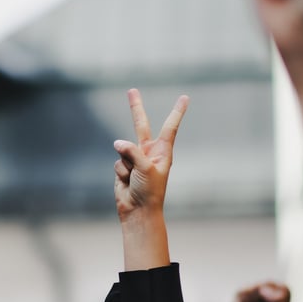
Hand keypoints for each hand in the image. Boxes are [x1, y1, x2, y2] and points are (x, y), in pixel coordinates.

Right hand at [113, 89, 188, 219]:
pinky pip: (117, 162)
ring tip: (135, 178)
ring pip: (123, 150)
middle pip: (141, 124)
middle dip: (135, 107)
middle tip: (131, 90)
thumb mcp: (145, 169)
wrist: (138, 211)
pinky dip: (120, 172)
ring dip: (126, 164)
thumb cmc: (150, 191)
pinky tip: (127, 182)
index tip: (185, 97)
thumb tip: (117, 142)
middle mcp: (149, 152)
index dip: (177, 111)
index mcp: (163, 151)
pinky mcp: (123, 167)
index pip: (170, 127)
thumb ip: (132, 151)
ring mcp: (135, 159)